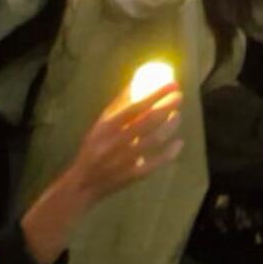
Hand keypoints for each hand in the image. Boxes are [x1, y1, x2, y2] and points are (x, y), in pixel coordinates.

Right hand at [68, 84, 184, 202]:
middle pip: (147, 121)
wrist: (83, 183)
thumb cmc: (94, 147)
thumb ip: (119, 105)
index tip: (173, 84)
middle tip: (179, 97)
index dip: (156, 94)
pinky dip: (170, 152)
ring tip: (177, 115)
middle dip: (167, 106)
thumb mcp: (101, 125)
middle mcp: (115, 142)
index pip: (135, 106)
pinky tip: (178, 142)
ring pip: (154, 140)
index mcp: (106, 127)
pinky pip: (156, 162)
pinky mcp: (132, 175)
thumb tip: (138, 80)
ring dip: (170, 126)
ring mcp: (124, 160)